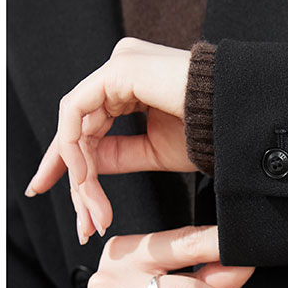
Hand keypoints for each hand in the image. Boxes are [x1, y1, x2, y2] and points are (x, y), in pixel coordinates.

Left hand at [25, 37, 192, 243]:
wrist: (238, 120)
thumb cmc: (210, 132)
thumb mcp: (154, 150)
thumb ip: (117, 154)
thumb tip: (85, 169)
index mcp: (131, 81)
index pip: (86, 121)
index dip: (67, 160)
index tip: (49, 190)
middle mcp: (121, 68)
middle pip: (77, 126)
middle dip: (73, 178)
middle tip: (82, 222)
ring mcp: (118, 64)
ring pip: (74, 124)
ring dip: (80, 175)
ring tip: (94, 212)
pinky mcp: (119, 68)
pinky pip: (77, 111)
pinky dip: (76, 150)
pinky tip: (87, 179)